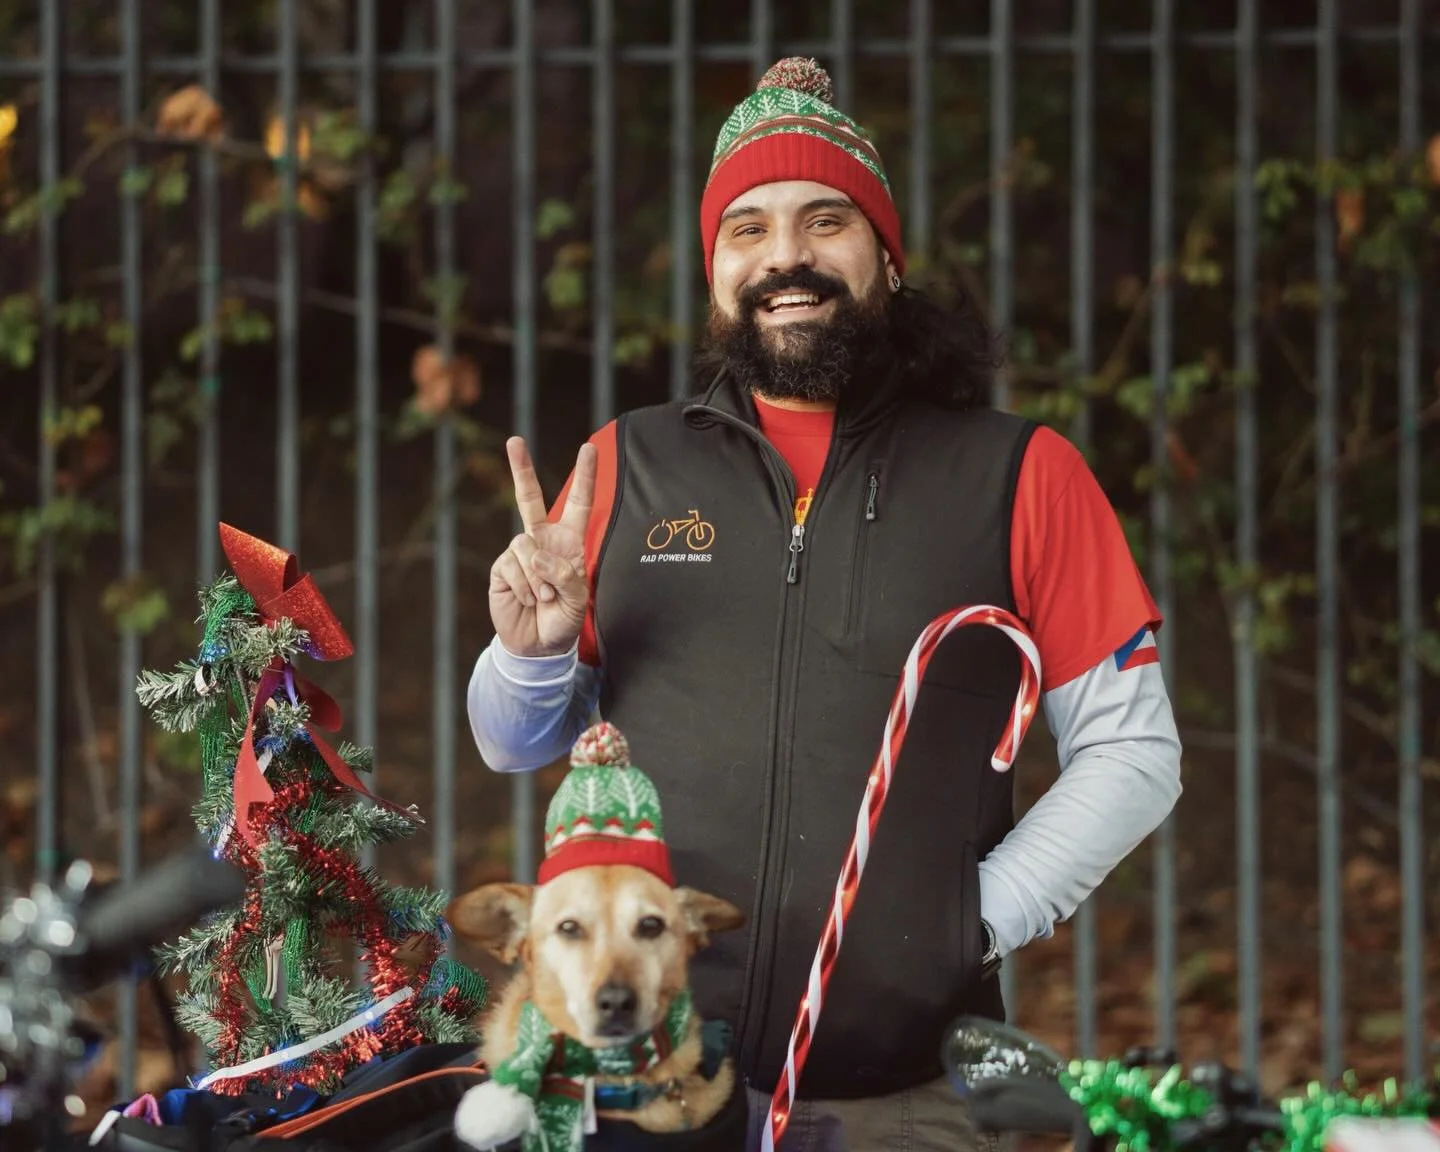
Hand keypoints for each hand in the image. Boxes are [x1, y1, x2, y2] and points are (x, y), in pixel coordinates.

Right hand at [488, 436, 596, 657]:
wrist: (537, 645)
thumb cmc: (564, 619)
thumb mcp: (578, 599)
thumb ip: (565, 574)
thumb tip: (535, 555)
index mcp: (569, 543)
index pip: (578, 503)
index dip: (584, 477)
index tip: (588, 448)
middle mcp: (543, 541)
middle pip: (530, 498)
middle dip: (521, 469)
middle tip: (514, 441)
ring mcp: (520, 553)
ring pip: (525, 545)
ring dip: (538, 576)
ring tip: (544, 597)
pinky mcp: (502, 567)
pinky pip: (513, 565)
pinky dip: (524, 586)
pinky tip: (528, 599)